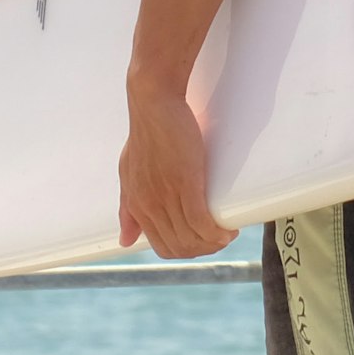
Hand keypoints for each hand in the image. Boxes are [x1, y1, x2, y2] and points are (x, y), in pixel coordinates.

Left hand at [118, 83, 236, 258]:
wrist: (153, 103)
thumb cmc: (145, 134)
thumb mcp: (128, 174)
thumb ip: (127, 207)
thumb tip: (125, 240)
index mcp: (137, 206)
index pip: (163, 247)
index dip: (186, 250)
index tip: (204, 241)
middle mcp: (150, 206)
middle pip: (180, 247)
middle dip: (203, 249)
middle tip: (220, 237)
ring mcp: (167, 196)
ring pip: (192, 238)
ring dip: (214, 243)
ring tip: (228, 233)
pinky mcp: (185, 183)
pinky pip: (202, 223)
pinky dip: (217, 232)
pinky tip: (228, 230)